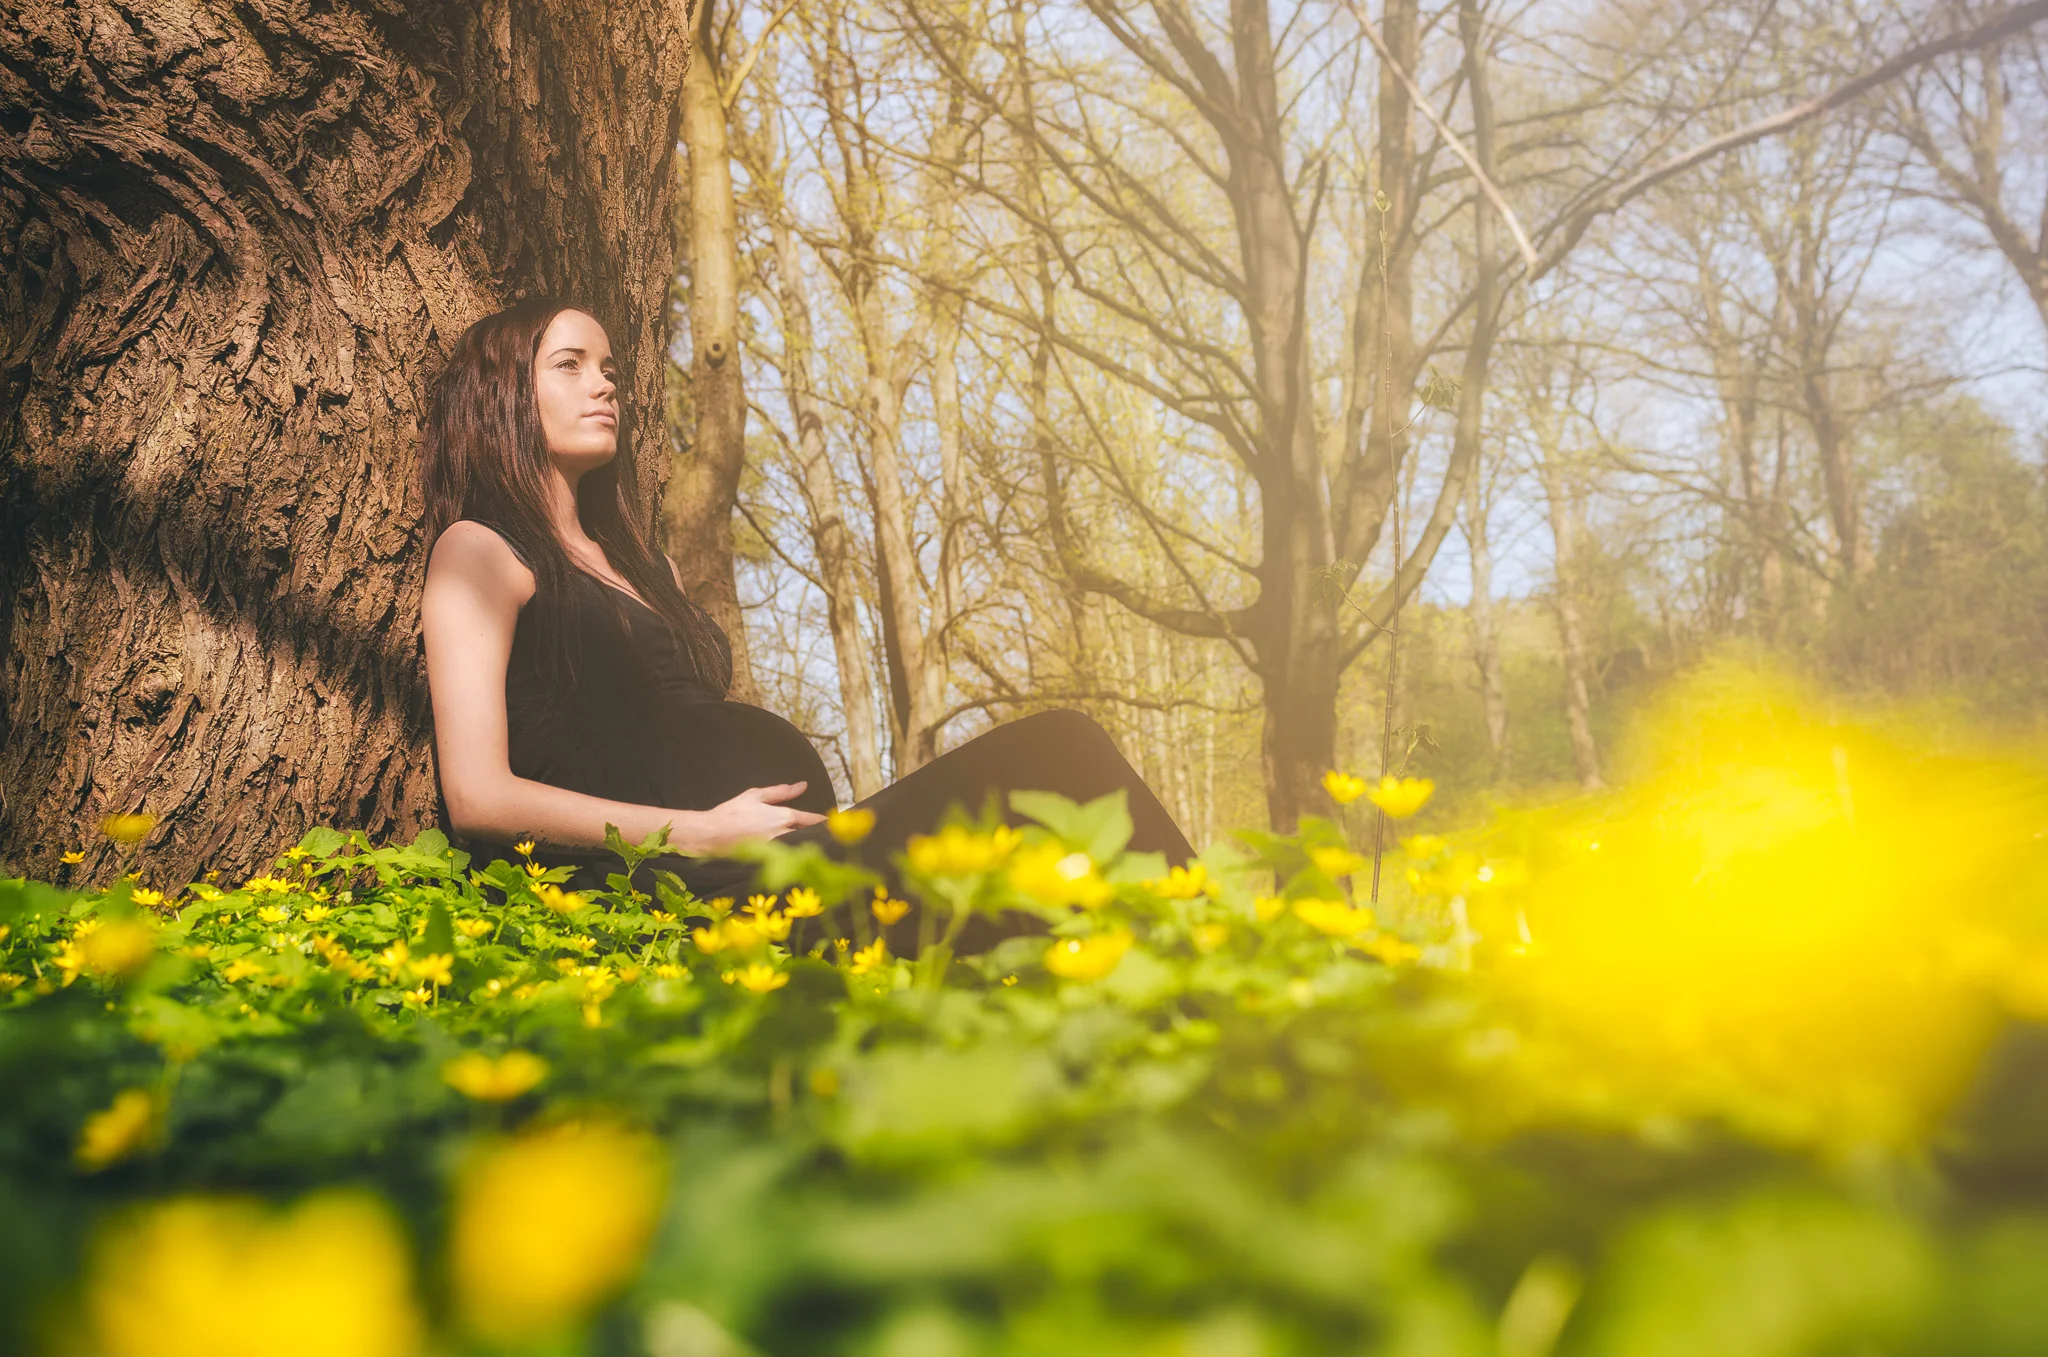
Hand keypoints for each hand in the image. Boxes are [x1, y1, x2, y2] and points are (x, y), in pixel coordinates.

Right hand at [693, 782, 826, 851]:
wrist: (710, 835)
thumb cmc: (731, 813)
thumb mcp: (755, 795)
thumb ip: (781, 791)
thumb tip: (802, 786)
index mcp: (781, 817)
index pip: (810, 820)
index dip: (822, 821)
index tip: (832, 822)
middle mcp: (782, 835)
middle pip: (807, 836)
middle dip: (816, 836)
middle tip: (827, 835)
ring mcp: (775, 851)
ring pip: (798, 848)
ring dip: (804, 846)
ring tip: (812, 845)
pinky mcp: (766, 862)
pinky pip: (785, 858)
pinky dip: (790, 856)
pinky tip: (792, 857)